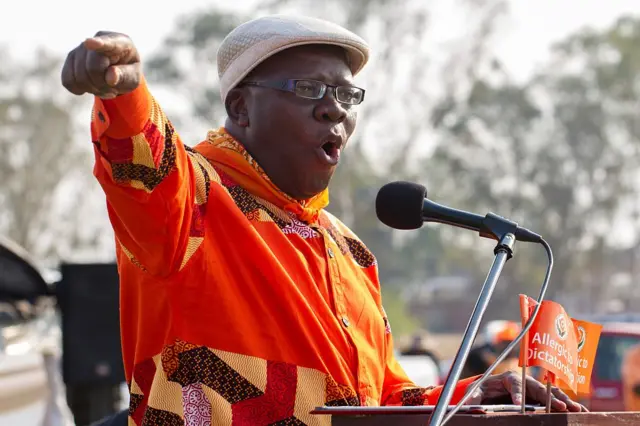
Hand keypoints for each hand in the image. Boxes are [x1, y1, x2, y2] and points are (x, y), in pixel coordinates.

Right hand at [61, 31, 140, 98]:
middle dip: (102, 84)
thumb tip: (110, 77)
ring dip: (93, 89)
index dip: (98, 44)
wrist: (116, 73)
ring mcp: (81, 48)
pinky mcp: (70, 59)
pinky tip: (91, 87)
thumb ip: (125, 76)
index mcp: (120, 42)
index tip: (89, 43)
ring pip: (79, 76)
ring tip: (105, 87)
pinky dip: (80, 90)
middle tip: (114, 89)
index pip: (109, 43)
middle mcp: (97, 40)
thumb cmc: (128, 72)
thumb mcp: (133, 77)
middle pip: (92, 68)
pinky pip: (68, 81)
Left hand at [468, 371, 586, 411]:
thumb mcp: (474, 392)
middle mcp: (524, 381)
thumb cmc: (483, 389)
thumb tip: (466, 406)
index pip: (515, 385)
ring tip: (576, 410)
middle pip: (538, 388)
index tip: (521, 404)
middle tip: (560, 407)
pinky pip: (555, 400)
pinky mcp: (540, 397)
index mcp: (508, 378)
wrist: (489, 388)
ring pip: (551, 394)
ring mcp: (534, 388)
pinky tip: (580, 412)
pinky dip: (568, 405)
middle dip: (549, 398)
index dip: (519, 394)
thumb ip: (472, 398)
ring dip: (564, 401)